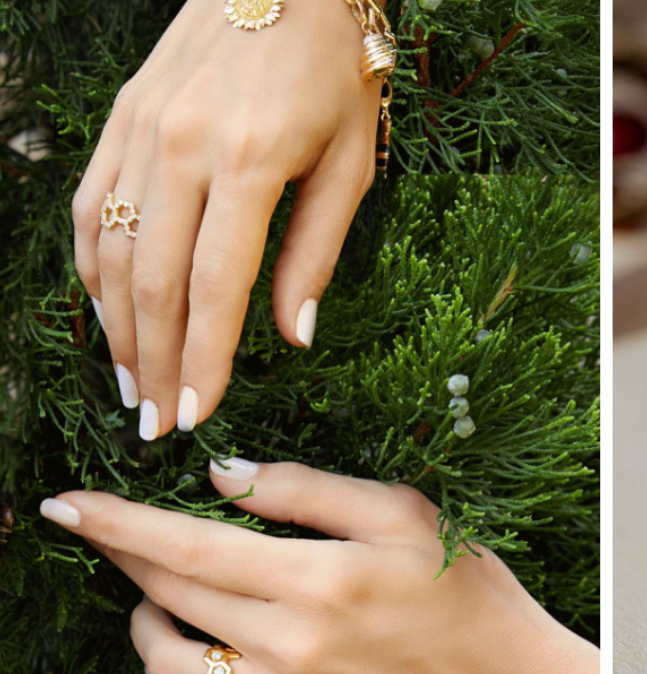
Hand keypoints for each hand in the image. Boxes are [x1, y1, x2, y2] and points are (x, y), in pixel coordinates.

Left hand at [40, 461, 598, 673]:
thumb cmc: (473, 598)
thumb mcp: (406, 518)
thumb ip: (308, 490)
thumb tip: (221, 477)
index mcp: (317, 581)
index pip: (184, 547)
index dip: (116, 523)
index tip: (67, 504)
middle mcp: (290, 652)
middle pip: (167, 600)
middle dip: (127, 562)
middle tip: (120, 538)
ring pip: (166, 673)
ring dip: (146, 630)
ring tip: (165, 607)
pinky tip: (187, 670)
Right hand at [72, 0, 381, 439]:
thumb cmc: (332, 73)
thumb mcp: (351, 163)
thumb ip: (317, 253)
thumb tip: (293, 336)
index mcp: (247, 163)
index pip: (214, 288)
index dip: (203, 360)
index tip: (197, 416)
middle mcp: (180, 149)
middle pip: (151, 281)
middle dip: (153, 362)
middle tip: (156, 423)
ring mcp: (141, 131)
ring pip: (108, 250)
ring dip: (115, 327)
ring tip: (130, 385)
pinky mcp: (121, 120)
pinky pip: (90, 207)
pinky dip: (92, 269)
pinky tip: (107, 313)